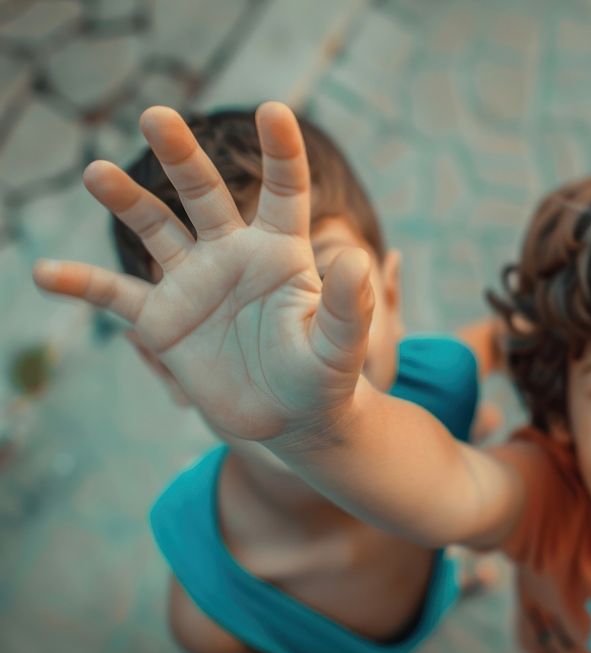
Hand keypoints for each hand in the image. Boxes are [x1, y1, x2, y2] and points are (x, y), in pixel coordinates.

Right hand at [33, 103, 373, 447]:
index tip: (272, 110)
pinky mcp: (164, 321)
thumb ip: (348, 306)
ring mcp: (194, 283)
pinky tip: (46, 273)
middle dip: (181, 153)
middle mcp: (233, 255)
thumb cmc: (324, 379)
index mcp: (281, 252)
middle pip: (204, 192)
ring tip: (97, 172)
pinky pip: (116, 295)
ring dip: (126, 200)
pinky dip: (81, 284)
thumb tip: (359, 258)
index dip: (281, 151)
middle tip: (157, 115)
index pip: (284, 190)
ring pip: (155, 228)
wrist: (290, 420)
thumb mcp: (340, 346)